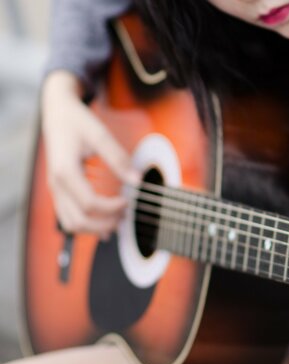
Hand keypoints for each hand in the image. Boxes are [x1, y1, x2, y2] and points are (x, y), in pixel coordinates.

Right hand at [41, 70, 139, 238]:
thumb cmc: (78, 122)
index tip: (128, 200)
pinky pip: (68, 217)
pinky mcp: (58, 191)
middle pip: (78, 220)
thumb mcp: (100, 135)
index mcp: (65, 171)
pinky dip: (86, 225)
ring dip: (95, 228)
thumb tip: (137, 181)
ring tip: (117, 220)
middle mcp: (56, 184)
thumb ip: (118, 158)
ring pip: (71, 224)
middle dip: (105, 223)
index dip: (112, 208)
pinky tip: (105, 225)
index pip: (89, 203)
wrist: (57, 113)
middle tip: (125, 215)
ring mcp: (55, 190)